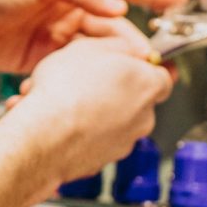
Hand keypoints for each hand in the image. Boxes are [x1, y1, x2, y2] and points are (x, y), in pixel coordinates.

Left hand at [0, 0, 186, 72]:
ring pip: (93, 49)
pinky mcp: (37, 57)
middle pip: (110, 24)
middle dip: (130, 42)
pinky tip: (87, 85)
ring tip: (123, 77)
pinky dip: (78, 77)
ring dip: (108, 63)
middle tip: (148, 59)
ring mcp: (51, 32)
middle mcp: (64, 4)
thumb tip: (114, 6)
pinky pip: (68, 68)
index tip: (177, 1)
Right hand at [13, 37, 172, 182]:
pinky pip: (95, 141)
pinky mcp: (103, 161)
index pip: (163, 74)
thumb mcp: (90, 46)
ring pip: (112, 121)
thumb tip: (126, 48)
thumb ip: (118, 45)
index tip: (129, 63)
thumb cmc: (64, 92)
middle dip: (113, 90)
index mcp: (148, 84)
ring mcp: (124, 142)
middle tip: (87, 79)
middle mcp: (143, 117)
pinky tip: (58, 121)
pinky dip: (81, 132)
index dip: (143, 67)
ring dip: (93, 110)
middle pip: (136, 99)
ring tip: (63, 100)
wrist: (43, 135)